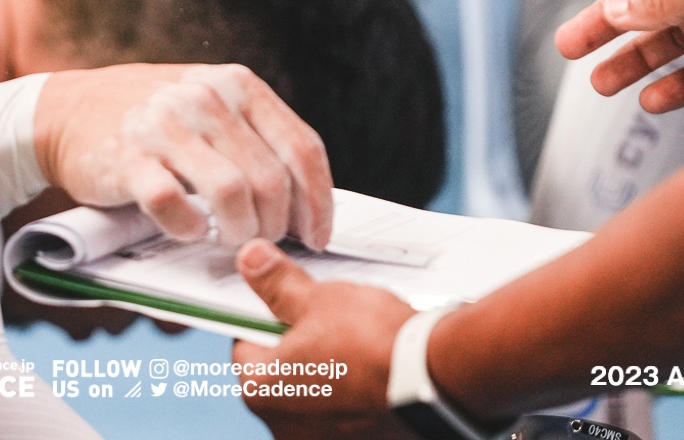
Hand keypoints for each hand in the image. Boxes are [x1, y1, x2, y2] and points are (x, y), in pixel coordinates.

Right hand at [34, 63, 332, 247]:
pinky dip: (188, 228)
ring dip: (237, 231)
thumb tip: (308, 203)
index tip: (316, 237)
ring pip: (231, 193)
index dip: (317, 202)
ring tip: (228, 239)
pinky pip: (173, 204)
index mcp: (238, 83)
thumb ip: (256, 138)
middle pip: (270, 180)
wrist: (67, 110)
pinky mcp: (128, 156)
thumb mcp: (211, 106)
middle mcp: (206, 96)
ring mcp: (166, 124)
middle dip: (275, 226)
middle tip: (262, 243)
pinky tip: (188, 230)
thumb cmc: (154, 120)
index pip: (302, 148)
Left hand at [230, 239, 410, 421]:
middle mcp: (283, 428)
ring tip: (356, 346)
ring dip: (327, 373)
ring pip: (313, 395)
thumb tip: (251, 261)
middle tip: (327, 322)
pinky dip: (354, 396)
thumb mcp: (319, 299)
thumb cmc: (374, 342)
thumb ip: (278, 285)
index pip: (245, 345)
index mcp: (261, 390)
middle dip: (300, 348)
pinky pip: (345, 415)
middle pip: (280, 375)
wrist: (438, 378)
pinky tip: (374, 373)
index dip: (266, 318)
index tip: (285, 305)